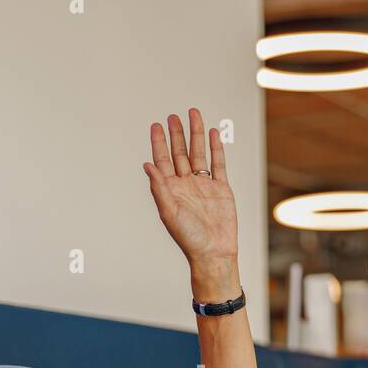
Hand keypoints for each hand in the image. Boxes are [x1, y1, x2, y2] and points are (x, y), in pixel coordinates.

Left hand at [143, 108, 238, 284]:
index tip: (156, 125)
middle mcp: (186, 185)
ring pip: (199, 153)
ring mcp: (204, 185)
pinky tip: (213, 134)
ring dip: (196, 135)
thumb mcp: (169, 212)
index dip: (159, 142)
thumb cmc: (189, 238)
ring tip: (194, 115)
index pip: (162, 160)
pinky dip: (216, 148)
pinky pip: (218, 164)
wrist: (213, 252)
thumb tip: (146, 165)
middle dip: (177, 134)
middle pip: (180, 153)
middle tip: (173, 116)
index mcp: (170, 189)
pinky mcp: (221, 188)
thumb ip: (159, 188)